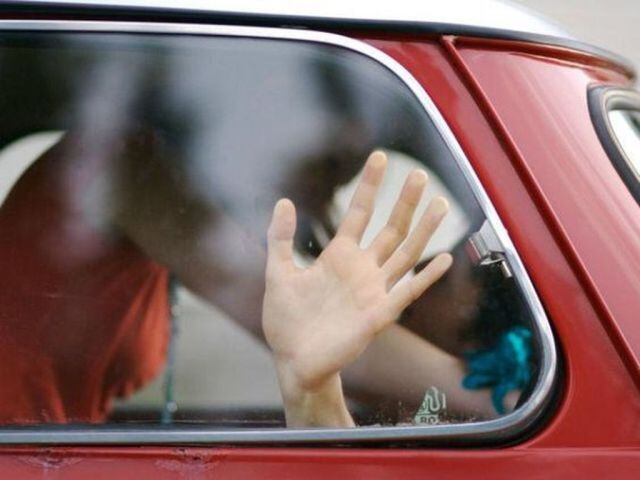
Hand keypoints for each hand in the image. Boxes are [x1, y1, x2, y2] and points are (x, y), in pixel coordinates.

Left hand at [262, 151, 452, 426]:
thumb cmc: (286, 320)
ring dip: (423, 231)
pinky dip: (426, 276)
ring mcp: (373, 290)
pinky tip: (445, 259)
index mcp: (338, 256)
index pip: (358, 212)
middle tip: (420, 174)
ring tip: (441, 205)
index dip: (369, 186)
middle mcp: (361, 269)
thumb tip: (284, 201)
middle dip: (404, 202)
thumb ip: (280, 239)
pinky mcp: (379, 314)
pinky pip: (408, 291)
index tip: (379, 157)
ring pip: (405, 253)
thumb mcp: (279, 273)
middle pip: (390, 228)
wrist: (293, 361)